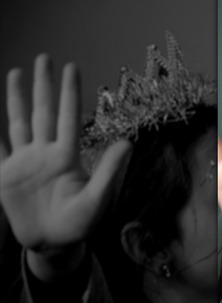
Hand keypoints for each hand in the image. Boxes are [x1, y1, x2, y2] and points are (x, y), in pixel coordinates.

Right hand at [1, 54, 130, 275]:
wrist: (54, 245)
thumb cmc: (80, 224)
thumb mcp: (97, 199)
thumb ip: (108, 171)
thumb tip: (129, 142)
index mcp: (67, 157)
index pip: (68, 117)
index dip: (69, 93)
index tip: (71, 67)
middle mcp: (45, 153)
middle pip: (43, 112)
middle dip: (43, 86)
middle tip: (44, 57)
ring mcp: (24, 162)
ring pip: (19, 123)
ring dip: (16, 99)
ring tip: (15, 72)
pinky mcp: (5, 176)